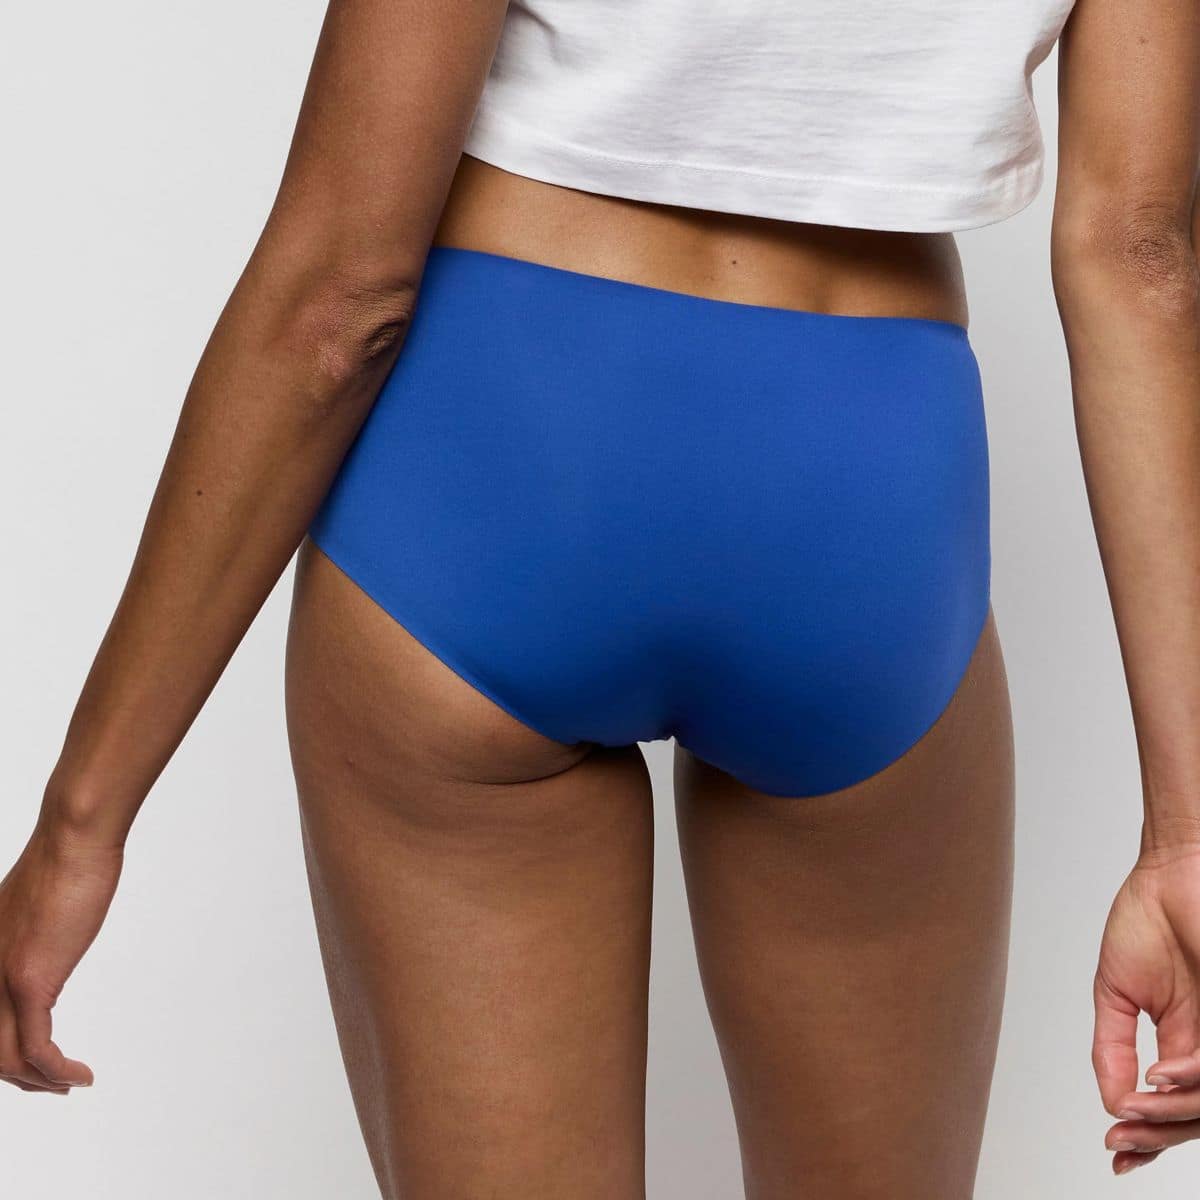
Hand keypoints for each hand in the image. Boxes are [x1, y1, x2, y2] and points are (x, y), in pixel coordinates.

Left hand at [0, 815, 122, 1092]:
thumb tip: (45, 951)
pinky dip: (56, 1071)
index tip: (34, 1066)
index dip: (3, 1055)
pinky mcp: (29, 981)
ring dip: (40, 1082)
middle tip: (53, 1085)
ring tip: (69, 1084)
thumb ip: (31, 937)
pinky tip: (79, 1074)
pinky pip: (36, 1048)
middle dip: (21, 1077)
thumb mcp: (37, 909)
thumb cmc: (65, 861)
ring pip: (6, 1058)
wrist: (73, 840)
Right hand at [1093, 843, 1199, 1174]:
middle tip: (1121, 1137)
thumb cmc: (1145, 921)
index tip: (1116, 1151)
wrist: (1169, 873)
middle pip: (1195, 1114)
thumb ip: (1112, 1046)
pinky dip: (1189, 1077)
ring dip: (1169, 1112)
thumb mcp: (1114, 993)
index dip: (1146, 1135)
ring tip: (1134, 1107)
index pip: (1172, 1105)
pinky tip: (1160, 1074)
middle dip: (1155, 1133)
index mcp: (1185, 1043)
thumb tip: (1112, 1100)